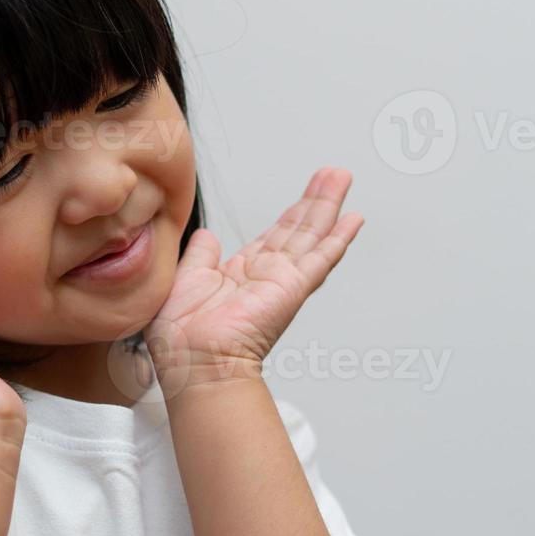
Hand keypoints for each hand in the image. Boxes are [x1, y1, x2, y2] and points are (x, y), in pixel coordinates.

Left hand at [144, 167, 363, 391]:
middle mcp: (267, 276)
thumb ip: (200, 256)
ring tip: (343, 178)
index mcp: (242, 275)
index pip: (275, 237)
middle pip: (300, 230)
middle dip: (317, 200)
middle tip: (336, 174)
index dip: (293, 214)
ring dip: (329, 206)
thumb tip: (207, 234)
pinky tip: (353, 219)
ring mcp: (283, 282)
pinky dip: (338, 239)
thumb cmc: (181, 337)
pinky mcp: (292, 288)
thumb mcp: (185, 280)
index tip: (309, 192)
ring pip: (312, 235)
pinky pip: (320, 259)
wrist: (192, 361)